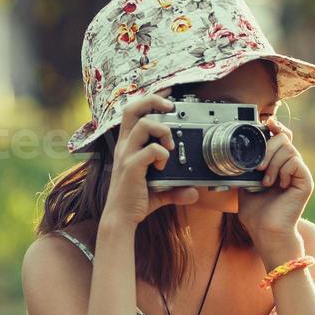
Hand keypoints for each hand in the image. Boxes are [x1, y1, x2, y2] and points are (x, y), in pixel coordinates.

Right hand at [101, 94, 199, 227]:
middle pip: (132, 109)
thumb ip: (177, 189)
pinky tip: (163, 164)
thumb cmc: (135, 201)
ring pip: (142, 125)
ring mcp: (127, 155)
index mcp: (128, 145)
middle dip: (152, 101)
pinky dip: (161, 153)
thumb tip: (194, 192)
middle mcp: (125, 146)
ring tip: (170, 146)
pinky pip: (148, 150)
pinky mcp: (132, 168)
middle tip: (170, 107)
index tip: (168, 95)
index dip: (150, 99)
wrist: (120, 218)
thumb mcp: (159, 191)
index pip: (134, 112)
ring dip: (162, 130)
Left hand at [237, 116, 312, 265]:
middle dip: (267, 148)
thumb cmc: (256, 213)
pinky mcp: (305, 181)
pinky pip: (295, 162)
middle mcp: (291, 166)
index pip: (281, 136)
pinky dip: (283, 170)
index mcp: (278, 164)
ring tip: (266, 181)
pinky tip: (279, 184)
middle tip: (258, 167)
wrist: (266, 231)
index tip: (265, 123)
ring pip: (288, 149)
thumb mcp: (245, 183)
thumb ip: (246, 165)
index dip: (274, 127)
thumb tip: (238, 148)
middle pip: (284, 138)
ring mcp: (299, 173)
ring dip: (273, 162)